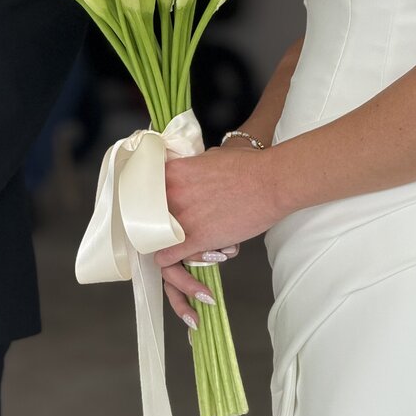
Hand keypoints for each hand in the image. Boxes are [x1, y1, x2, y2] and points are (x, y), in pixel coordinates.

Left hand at [156, 146, 282, 271]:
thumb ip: (193, 167)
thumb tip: (191, 171)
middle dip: (150, 220)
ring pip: (154, 237)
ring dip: (159, 241)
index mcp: (173, 172)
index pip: (144, 189)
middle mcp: (172, 194)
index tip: (148, 205)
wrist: (271, 182)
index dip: (146, 199)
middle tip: (156, 225)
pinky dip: (166, 259)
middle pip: (145, 214)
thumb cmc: (248, 166)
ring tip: (161, 243)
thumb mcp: (211, 157)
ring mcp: (183, 218)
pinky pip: (168, 256)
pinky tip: (166, 258)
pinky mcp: (197, 239)